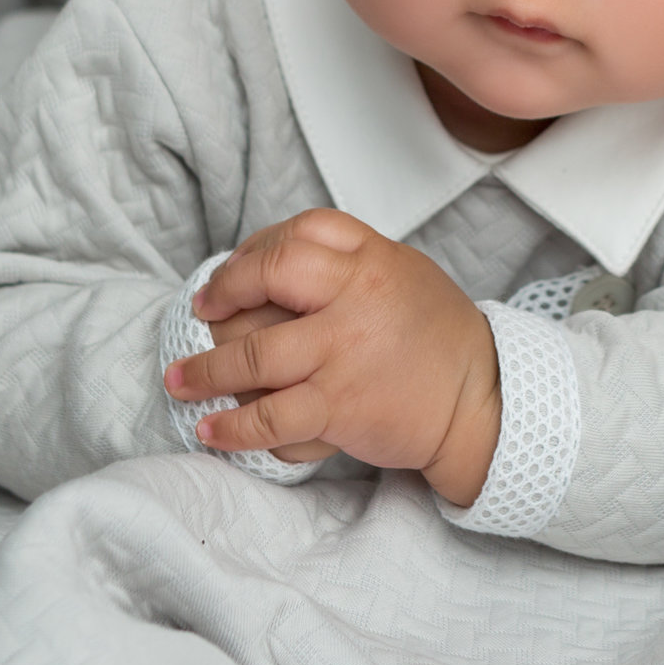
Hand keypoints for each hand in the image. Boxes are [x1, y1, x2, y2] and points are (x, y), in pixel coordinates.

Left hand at [165, 209, 501, 504]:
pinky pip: (269, 418)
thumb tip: (269, 266)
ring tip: (180, 381)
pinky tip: (210, 429)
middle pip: (268, 278)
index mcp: (372, 259)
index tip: (230, 277)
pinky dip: (233, 428)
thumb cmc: (437, 336)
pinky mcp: (339, 407)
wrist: (483, 401)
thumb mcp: (402, 272)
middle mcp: (355, 299)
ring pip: (253, 354)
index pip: (297, 234)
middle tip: (199, 320)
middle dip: (219, 298)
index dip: (251, 254)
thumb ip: (346, 263)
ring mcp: (343, 354)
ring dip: (205, 371)